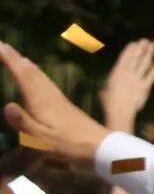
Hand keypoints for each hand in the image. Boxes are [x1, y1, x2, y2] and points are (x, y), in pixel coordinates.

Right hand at [0, 43, 111, 163]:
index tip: (0, 45)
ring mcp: (60, 101)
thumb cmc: (71, 146)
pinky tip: (41, 81)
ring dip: (28, 66)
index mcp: (42, 102)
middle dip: (16, 58)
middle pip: (32, 73)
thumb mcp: (43, 139)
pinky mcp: (67, 107)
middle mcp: (50, 97)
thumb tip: (7, 105)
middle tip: (4, 46)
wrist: (103, 148)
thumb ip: (24, 123)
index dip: (10, 60)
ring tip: (19, 58)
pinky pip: (48, 85)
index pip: (23, 76)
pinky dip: (39, 77)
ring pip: (41, 78)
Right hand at [99, 39, 153, 133]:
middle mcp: (127, 73)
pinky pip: (152, 75)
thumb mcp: (104, 90)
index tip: (133, 43)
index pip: (123, 58)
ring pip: (144, 64)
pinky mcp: (145, 86)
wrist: (120, 111)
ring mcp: (137, 79)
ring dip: (149, 54)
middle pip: (135, 58)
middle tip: (145, 40)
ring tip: (153, 46)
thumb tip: (108, 87)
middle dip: (140, 49)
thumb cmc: (108, 102)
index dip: (129, 50)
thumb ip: (109, 85)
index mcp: (116, 73)